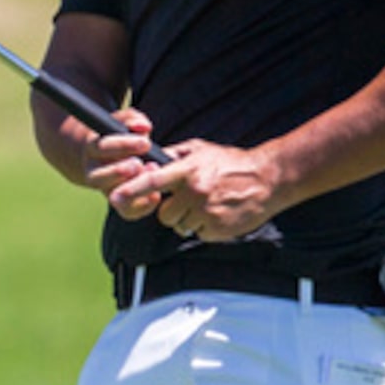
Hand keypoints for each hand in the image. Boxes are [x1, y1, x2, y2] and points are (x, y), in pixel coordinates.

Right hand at [63, 109, 157, 202]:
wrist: (110, 157)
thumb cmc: (122, 135)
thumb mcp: (125, 122)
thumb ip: (133, 120)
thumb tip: (143, 126)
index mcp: (92, 149)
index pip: (101, 147)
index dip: (123, 145)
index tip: (145, 142)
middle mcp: (94, 172)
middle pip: (99, 177)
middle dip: (119, 171)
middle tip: (139, 165)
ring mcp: (105, 190)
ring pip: (112, 197)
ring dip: (130, 190)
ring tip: (149, 180)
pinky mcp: (119, 203)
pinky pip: (127, 211)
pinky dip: (142, 206)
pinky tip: (156, 196)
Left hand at [112, 140, 281, 242]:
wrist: (269, 178)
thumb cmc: (232, 163)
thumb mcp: (202, 151)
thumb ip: (175, 156)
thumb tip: (150, 162)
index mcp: (189, 171)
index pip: (153, 181)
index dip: (132, 190)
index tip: (115, 198)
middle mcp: (195, 192)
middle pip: (164, 213)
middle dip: (170, 209)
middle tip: (187, 200)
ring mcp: (207, 213)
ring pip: (180, 225)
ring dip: (188, 219)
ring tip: (206, 204)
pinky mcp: (218, 229)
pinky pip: (198, 233)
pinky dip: (204, 227)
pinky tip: (218, 212)